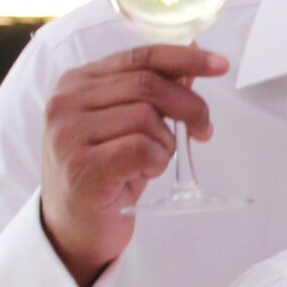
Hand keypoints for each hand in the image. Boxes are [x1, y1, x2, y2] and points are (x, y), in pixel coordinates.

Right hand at [41, 44, 228, 286]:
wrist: (74, 230)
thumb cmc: (106, 176)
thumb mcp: (131, 127)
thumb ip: (155, 94)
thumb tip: (193, 63)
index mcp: (77, 83)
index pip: (139, 56)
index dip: (184, 58)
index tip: (219, 65)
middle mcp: (66, 102)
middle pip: (148, 85)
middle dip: (189, 106)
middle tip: (204, 130)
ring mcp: (69, 134)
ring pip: (147, 117)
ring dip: (167, 142)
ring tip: (154, 162)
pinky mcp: (82, 167)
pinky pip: (142, 148)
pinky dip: (157, 160)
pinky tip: (146, 172)